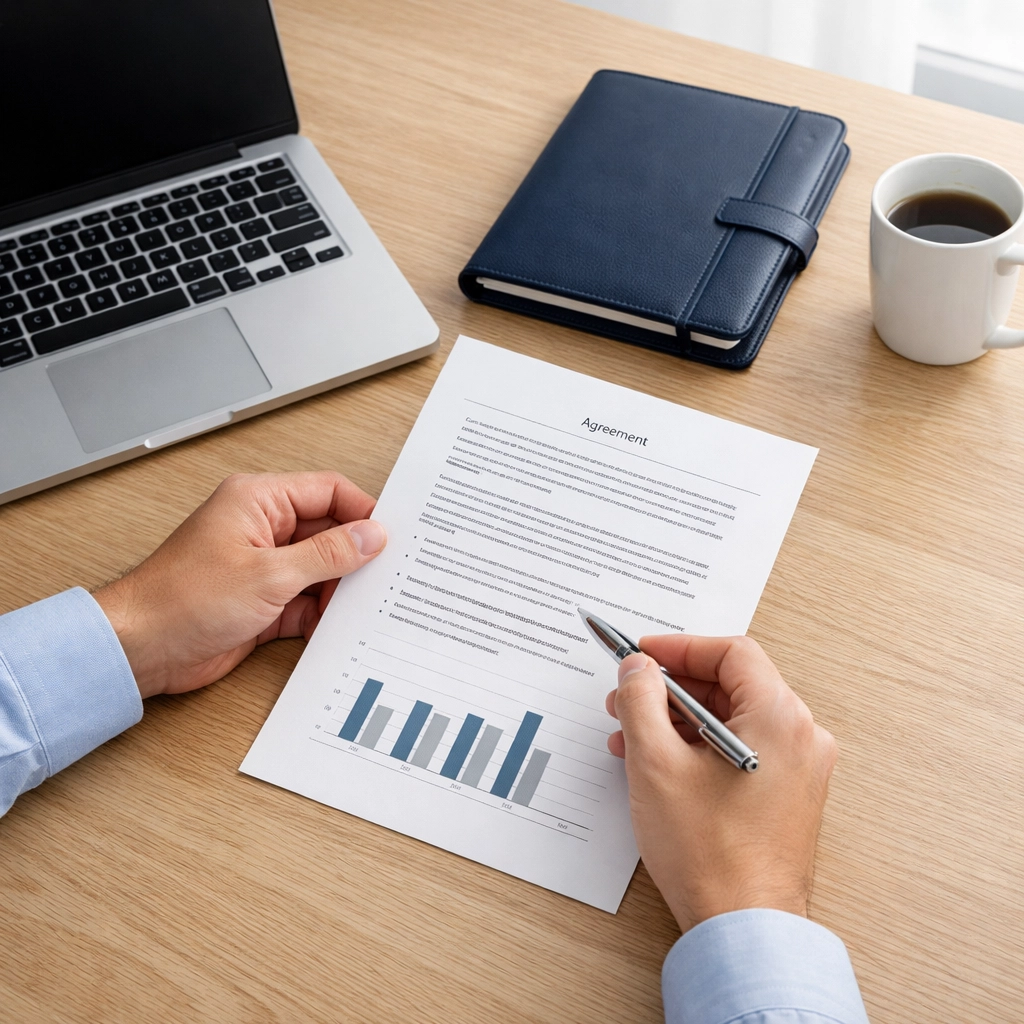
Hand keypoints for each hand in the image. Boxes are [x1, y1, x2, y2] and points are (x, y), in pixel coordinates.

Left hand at [93, 472, 386, 698]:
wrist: (141, 649)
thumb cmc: (182, 599)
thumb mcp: (270, 573)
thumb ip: (328, 554)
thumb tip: (371, 535)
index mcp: (259, 500)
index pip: (328, 492)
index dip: (363, 512)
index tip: (392, 537)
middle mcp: (263, 528)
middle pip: (329, 532)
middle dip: (357, 555)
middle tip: (389, 574)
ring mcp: (264, 566)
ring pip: (322, 569)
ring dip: (341, 589)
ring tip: (369, 604)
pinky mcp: (263, 601)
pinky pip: (307, 601)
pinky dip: (324, 615)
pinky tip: (341, 627)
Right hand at [606, 634, 836, 932]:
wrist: (743, 928)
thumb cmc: (711, 856)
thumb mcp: (655, 763)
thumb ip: (640, 700)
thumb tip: (637, 668)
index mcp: (779, 718)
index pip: (731, 653)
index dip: (680, 648)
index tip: (643, 654)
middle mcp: (800, 737)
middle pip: (730, 684)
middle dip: (670, 688)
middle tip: (628, 695)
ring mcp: (799, 768)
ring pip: (732, 718)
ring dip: (679, 719)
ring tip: (633, 735)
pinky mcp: (787, 793)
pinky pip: (741, 747)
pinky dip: (699, 746)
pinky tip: (660, 763)